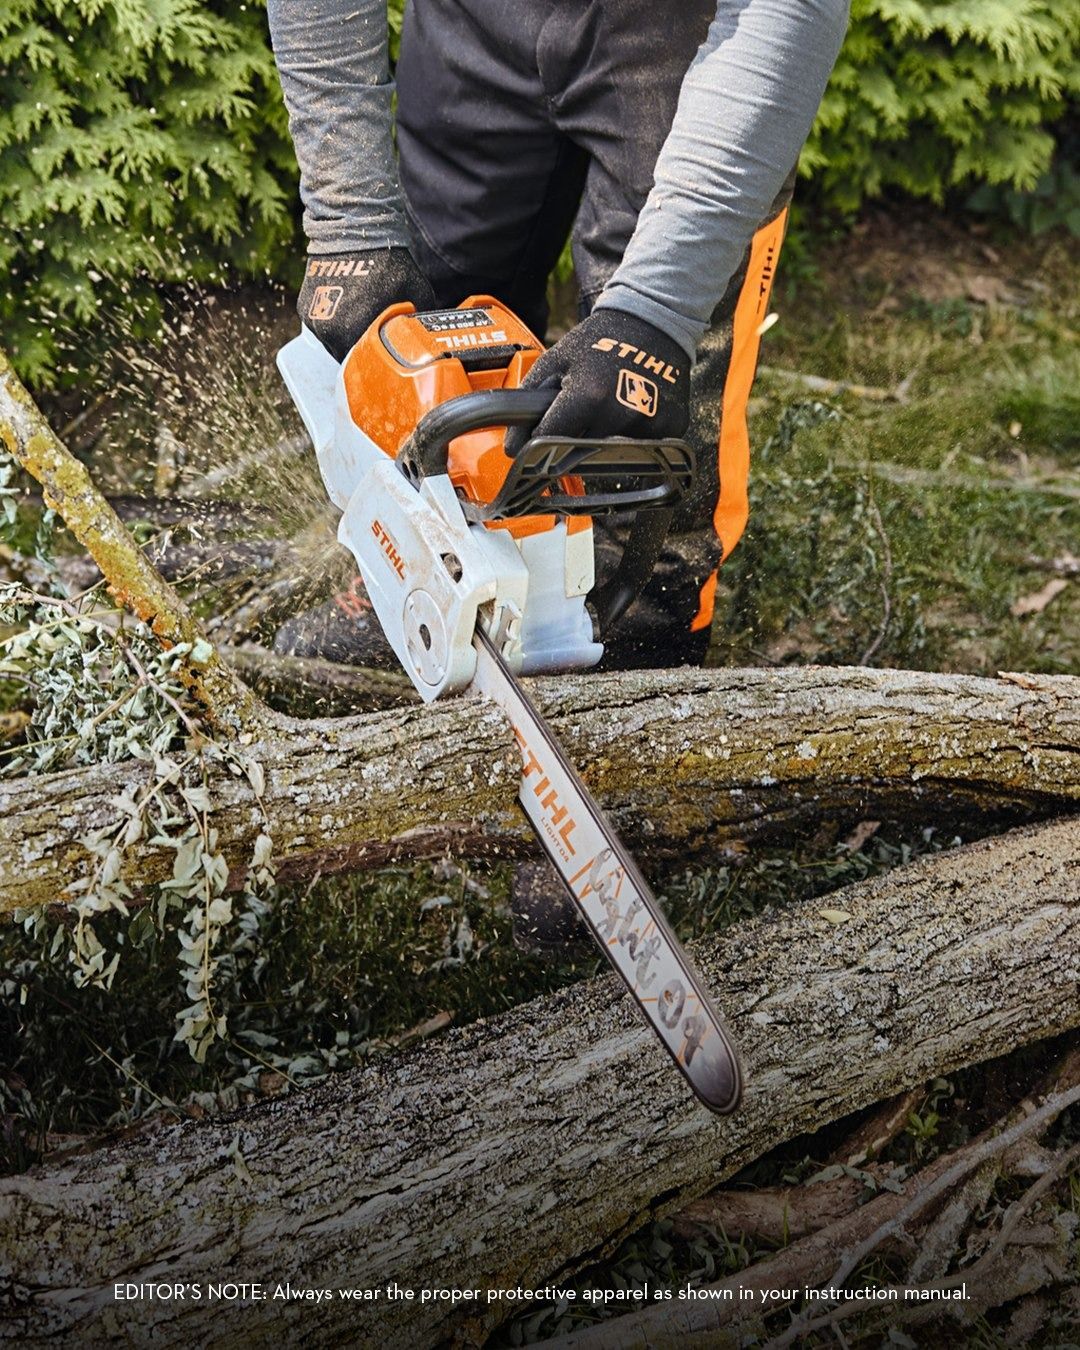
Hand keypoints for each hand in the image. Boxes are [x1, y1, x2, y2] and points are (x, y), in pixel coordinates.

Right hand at [298, 247, 435, 361]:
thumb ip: (419, 321)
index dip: (378, 364)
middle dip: (361, 353)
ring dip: (345, 339)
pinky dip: (332, 324)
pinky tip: (345, 309)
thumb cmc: (388, 261)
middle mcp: (333, 331)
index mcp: (360, 331)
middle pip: (348, 357)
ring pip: (333, 344)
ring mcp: (316, 320)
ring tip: (360, 323)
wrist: (352, 228)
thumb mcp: (418, 292)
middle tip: (375, 342)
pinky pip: (321, 327)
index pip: (368, 365)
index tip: (386, 359)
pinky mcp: (305, 309)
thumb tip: (429, 340)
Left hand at [504, 309, 690, 455]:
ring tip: (607, 407)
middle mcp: (619, 415)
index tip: (528, 446)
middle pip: (577, 455)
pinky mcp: (670, 429)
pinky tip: (630, 409)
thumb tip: (512, 443)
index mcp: (589, 397)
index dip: (534, 444)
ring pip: (608, 456)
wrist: (653, 323)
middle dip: (569, 442)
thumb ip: (530, 399)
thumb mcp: (556, 360)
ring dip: (600, 441)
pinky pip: (640, 449)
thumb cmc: (601, 340)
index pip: (549, 441)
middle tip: (577, 415)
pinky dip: (629, 436)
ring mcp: (647, 425)